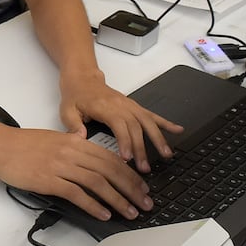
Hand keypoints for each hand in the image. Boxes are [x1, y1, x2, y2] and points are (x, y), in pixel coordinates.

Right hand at [0, 125, 155, 220]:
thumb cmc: (23, 145)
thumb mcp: (55, 141)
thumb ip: (75, 150)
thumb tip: (91, 166)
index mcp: (76, 142)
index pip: (111, 158)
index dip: (130, 174)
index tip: (142, 187)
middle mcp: (72, 152)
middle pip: (110, 170)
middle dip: (132, 188)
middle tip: (145, 203)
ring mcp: (61, 166)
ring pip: (98, 183)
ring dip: (118, 199)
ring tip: (130, 212)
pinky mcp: (49, 180)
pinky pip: (77, 193)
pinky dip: (93, 205)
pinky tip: (103, 214)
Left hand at [58, 69, 182, 172]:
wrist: (83, 78)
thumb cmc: (75, 95)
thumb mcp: (67, 109)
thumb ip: (73, 124)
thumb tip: (80, 137)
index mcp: (104, 107)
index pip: (119, 125)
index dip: (125, 142)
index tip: (128, 158)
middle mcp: (121, 105)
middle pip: (136, 127)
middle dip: (142, 148)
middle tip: (145, 167)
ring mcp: (130, 105)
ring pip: (148, 122)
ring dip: (158, 138)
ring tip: (167, 154)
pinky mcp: (134, 106)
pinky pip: (152, 114)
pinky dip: (166, 123)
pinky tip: (178, 130)